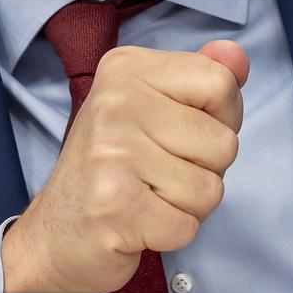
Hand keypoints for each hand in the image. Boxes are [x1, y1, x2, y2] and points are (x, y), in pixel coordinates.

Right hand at [1, 39, 248, 292]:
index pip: (220, 82)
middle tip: (155, 174)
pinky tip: (138, 224)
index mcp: (126, 69)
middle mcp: (115, 103)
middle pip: (223, 142)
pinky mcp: (116, 207)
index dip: (220, 119)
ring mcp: (112, 154)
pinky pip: (188, 225)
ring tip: (147, 198)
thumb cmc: (113, 170)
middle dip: (204, 170)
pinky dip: (172, 234)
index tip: (179, 134)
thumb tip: (237, 56)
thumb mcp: (154, 109)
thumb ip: (203, 80)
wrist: (55, 237)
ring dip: (188, 206)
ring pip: (210, 188)